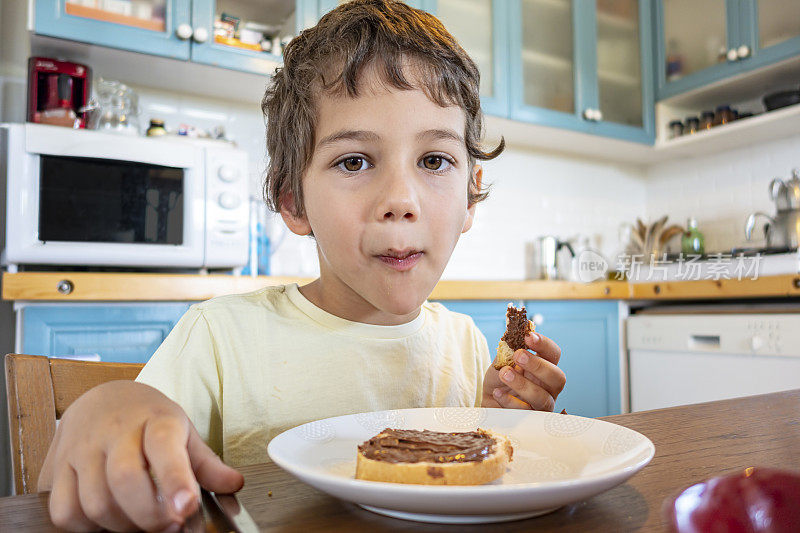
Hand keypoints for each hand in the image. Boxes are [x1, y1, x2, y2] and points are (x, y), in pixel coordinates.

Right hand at [38, 381, 243, 531]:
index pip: (163, 446)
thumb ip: (207, 464)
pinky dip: (86, 526)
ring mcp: (82, 449)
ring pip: (95, 501)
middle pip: (125, 480)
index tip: (186, 507)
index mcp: (155, 419)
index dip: (175, 479)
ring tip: (140, 522)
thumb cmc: (148, 419)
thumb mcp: (182, 431)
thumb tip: (234, 484)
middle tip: (169, 525)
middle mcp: (115, 431)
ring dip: (121, 525)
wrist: (102, 397)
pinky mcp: (56, 468)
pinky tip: (106, 519)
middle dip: (149, 515)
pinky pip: (64, 510)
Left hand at [481, 332, 565, 410]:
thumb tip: (511, 336)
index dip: (544, 344)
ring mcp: (541, 405)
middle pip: (557, 377)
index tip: (528, 337)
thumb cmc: (500, 378)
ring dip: (523, 384)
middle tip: (517, 355)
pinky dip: (509, 401)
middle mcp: (548, 386)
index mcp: (544, 367)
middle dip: (538, 365)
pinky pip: (524, 412)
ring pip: (543, 398)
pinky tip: (497, 392)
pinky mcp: (529, 419)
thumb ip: (507, 351)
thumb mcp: (501, 361)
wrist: (488, 399)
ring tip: (504, 373)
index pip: (553, 354)